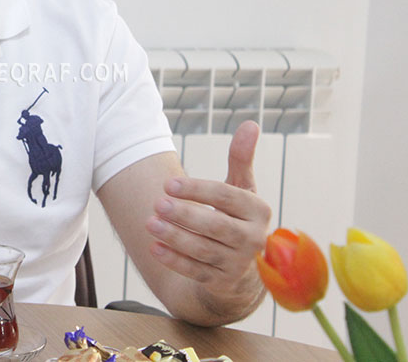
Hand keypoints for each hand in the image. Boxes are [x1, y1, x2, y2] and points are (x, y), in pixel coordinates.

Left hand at [145, 121, 270, 305]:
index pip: (227, 196)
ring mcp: (239, 264)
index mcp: (258, 210)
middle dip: (185, 214)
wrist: (242, 268)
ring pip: (205, 250)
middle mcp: (253, 239)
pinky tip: (154, 248)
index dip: (197, 189)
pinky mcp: (223, 283)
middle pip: (217, 225)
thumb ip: (241, 159)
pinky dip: (175, 261)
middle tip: (157, 203)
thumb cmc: (236, 217)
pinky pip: (197, 273)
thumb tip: (250, 123)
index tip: (168, 184)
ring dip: (176, 237)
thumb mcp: (241, 189)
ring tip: (150, 223)